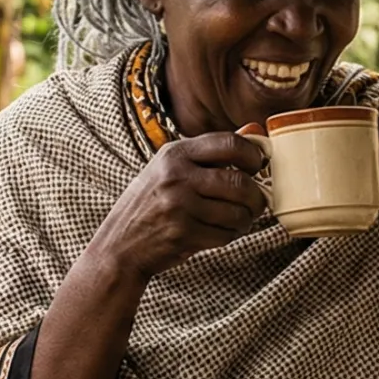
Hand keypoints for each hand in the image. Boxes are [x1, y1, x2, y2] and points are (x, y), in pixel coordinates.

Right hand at [88, 131, 270, 282]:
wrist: (120, 245)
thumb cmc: (151, 204)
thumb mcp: (169, 169)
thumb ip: (208, 155)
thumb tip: (255, 133)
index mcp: (175, 153)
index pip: (230, 143)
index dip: (253, 155)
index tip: (258, 167)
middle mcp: (176, 175)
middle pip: (239, 182)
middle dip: (256, 196)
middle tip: (257, 202)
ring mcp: (179, 205)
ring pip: (237, 212)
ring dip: (246, 219)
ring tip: (240, 220)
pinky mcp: (183, 233)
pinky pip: (225, 234)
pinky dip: (231, 235)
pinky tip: (223, 232)